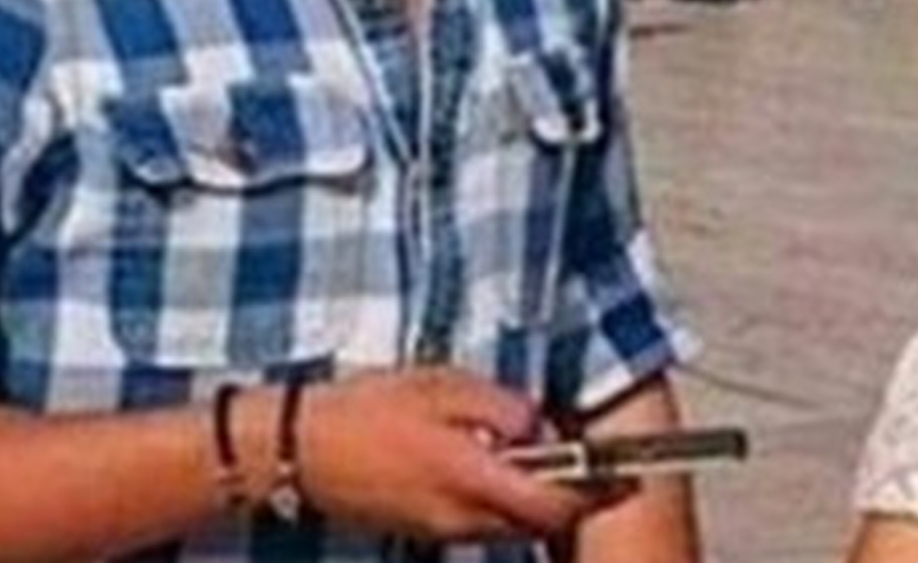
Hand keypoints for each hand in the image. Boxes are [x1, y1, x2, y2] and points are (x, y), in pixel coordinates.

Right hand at [297, 367, 628, 543]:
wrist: (300, 449)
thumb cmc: (368, 410)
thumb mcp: (440, 386)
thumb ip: (498, 405)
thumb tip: (539, 421)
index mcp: (470, 478)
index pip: (552, 504)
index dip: (592, 492)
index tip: (617, 472)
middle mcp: (461, 517)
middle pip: (537, 523)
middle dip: (566, 496)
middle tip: (580, 459)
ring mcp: (442, 530)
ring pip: (510, 527)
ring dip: (532, 500)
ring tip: (532, 455)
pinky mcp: (425, 531)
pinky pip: (480, 526)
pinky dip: (500, 503)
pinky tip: (489, 465)